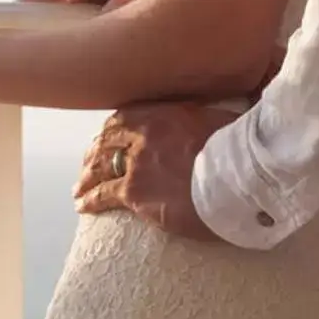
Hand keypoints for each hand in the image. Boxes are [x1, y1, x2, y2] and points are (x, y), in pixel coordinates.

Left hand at [72, 99, 238, 239]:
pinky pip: (102, 194)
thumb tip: (204, 125)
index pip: (126, 117)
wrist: (237, 180)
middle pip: (108, 141)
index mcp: (166, 113)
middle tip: (89, 165)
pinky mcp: (135, 191)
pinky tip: (84, 205)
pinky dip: (90, 200)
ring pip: (101, 167)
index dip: (112, 130)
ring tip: (80, 188)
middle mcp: (146, 133)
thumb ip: (201, 120)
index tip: (107, 138)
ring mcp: (137, 162)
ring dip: (87, 177)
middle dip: (95, 154)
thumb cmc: (238, 154)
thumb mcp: (220, 122)